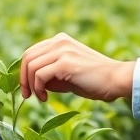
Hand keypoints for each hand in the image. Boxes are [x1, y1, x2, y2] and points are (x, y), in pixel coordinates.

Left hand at [20, 33, 134, 101]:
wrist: (116, 80)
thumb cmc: (93, 81)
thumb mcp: (67, 74)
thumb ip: (50, 73)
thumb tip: (30, 82)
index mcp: (60, 41)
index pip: (31, 52)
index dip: (24, 72)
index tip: (27, 89)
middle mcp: (59, 41)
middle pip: (27, 57)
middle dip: (23, 79)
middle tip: (27, 96)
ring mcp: (62, 50)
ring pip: (31, 66)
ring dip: (30, 85)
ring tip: (40, 97)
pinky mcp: (65, 62)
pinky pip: (39, 75)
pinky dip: (38, 88)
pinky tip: (45, 98)